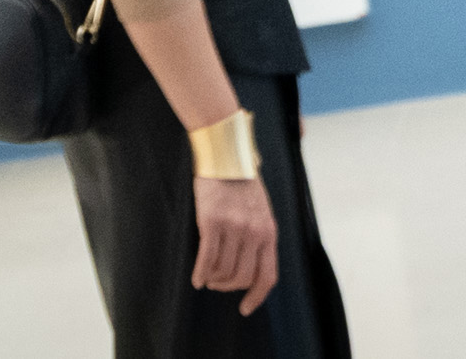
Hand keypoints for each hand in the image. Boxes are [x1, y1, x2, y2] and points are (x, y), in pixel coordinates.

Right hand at [193, 175, 279, 315]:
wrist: (227, 158)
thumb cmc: (243, 185)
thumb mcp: (262, 211)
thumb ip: (260, 236)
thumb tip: (253, 269)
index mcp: (269, 232)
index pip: (267, 276)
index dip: (256, 297)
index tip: (245, 308)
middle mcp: (254, 232)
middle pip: (241, 278)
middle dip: (227, 287)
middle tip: (217, 283)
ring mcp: (234, 227)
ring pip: (222, 271)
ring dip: (213, 279)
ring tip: (207, 277)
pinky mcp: (212, 222)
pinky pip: (206, 258)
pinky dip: (200, 273)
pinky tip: (196, 279)